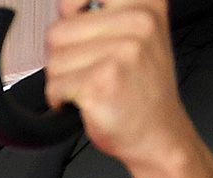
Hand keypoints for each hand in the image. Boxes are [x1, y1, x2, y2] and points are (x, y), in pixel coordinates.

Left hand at [47, 0, 212, 177]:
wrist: (158, 131)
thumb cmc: (140, 87)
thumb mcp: (135, 36)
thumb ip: (101, 15)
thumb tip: (65, 6)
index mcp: (145, 4)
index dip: (69, 12)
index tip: (76, 23)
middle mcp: (139, 21)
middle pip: (57, 31)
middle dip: (62, 57)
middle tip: (89, 70)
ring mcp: (122, 50)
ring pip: (53, 61)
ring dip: (62, 80)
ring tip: (92, 86)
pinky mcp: (103, 79)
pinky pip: (55, 86)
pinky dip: (61, 100)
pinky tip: (87, 101)